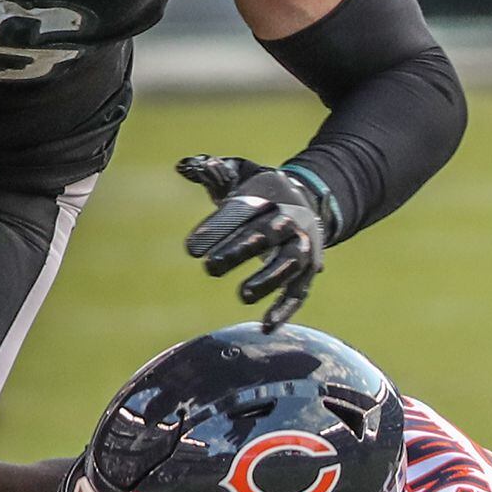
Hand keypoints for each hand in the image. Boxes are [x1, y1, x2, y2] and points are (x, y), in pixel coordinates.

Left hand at [178, 155, 329, 331]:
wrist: (307, 203)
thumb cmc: (261, 193)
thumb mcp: (240, 176)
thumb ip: (213, 172)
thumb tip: (183, 166)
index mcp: (270, 194)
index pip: (243, 209)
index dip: (218, 227)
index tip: (191, 248)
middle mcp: (290, 219)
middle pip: (267, 234)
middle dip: (240, 250)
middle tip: (210, 268)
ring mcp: (302, 246)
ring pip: (290, 263)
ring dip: (269, 279)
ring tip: (244, 295)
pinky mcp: (308, 272)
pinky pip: (300, 292)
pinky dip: (286, 309)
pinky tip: (265, 326)